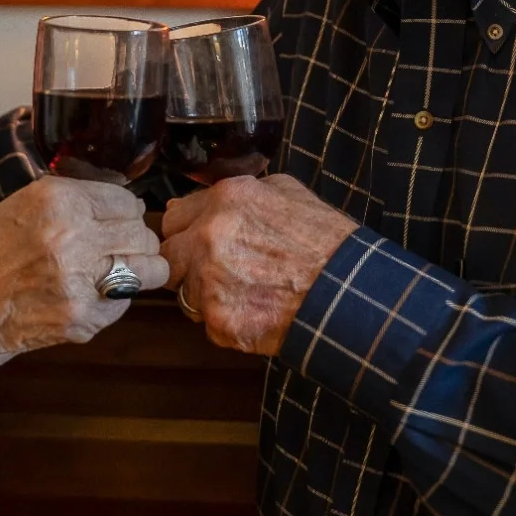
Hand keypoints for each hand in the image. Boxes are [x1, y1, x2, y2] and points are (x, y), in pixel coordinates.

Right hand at [0, 177, 167, 379]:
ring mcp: (80, 281)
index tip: (118, 218)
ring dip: (140, 267)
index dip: (124, 209)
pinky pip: (127, 300)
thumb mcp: (24, 204)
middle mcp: (72, 237)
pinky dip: (116, 296)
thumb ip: (74, 196)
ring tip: (120, 268)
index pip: (126, 199)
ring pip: (151, 267)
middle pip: (141, 232)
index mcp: (56, 201)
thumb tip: (124, 201)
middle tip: (116, 246)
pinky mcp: (85, 318)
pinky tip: (90, 293)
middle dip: (133, 238)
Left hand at [160, 175, 356, 355]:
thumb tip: (199, 202)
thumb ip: (236, 193)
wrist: (347, 291)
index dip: (187, 232)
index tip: (198, 243)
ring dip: (205, 295)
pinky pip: (206, 322)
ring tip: (244, 294)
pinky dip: (226, 321)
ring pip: (184, 292)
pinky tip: (255, 313)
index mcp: (223, 201)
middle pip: (169, 255)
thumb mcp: (285, 192)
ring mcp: (209, 281)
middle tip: (216, 272)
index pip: (172, 218)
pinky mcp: (219, 319)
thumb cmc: (323, 242)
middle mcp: (208, 237)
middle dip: (186, 264)